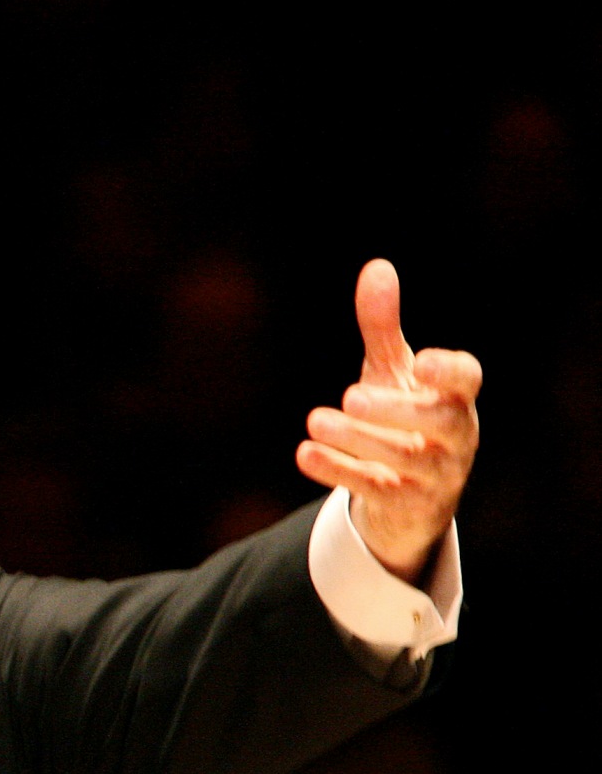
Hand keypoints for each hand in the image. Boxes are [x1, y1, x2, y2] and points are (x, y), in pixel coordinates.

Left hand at [295, 259, 479, 582]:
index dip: (449, 372)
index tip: (421, 363)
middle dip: (396, 410)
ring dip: (358, 440)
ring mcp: (435, 475)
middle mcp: (455, 436)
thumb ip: (384, 327)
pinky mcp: (407, 506)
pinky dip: (339, 471)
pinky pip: (376, 490)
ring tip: (315, 420)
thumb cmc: (404, 418)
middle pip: (439, 422)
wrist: (409, 497)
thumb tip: (376, 267)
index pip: (468, 380)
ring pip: (405, 460)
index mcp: (457, 398)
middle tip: (349, 395)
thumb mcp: (393, 372)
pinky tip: (304, 454)